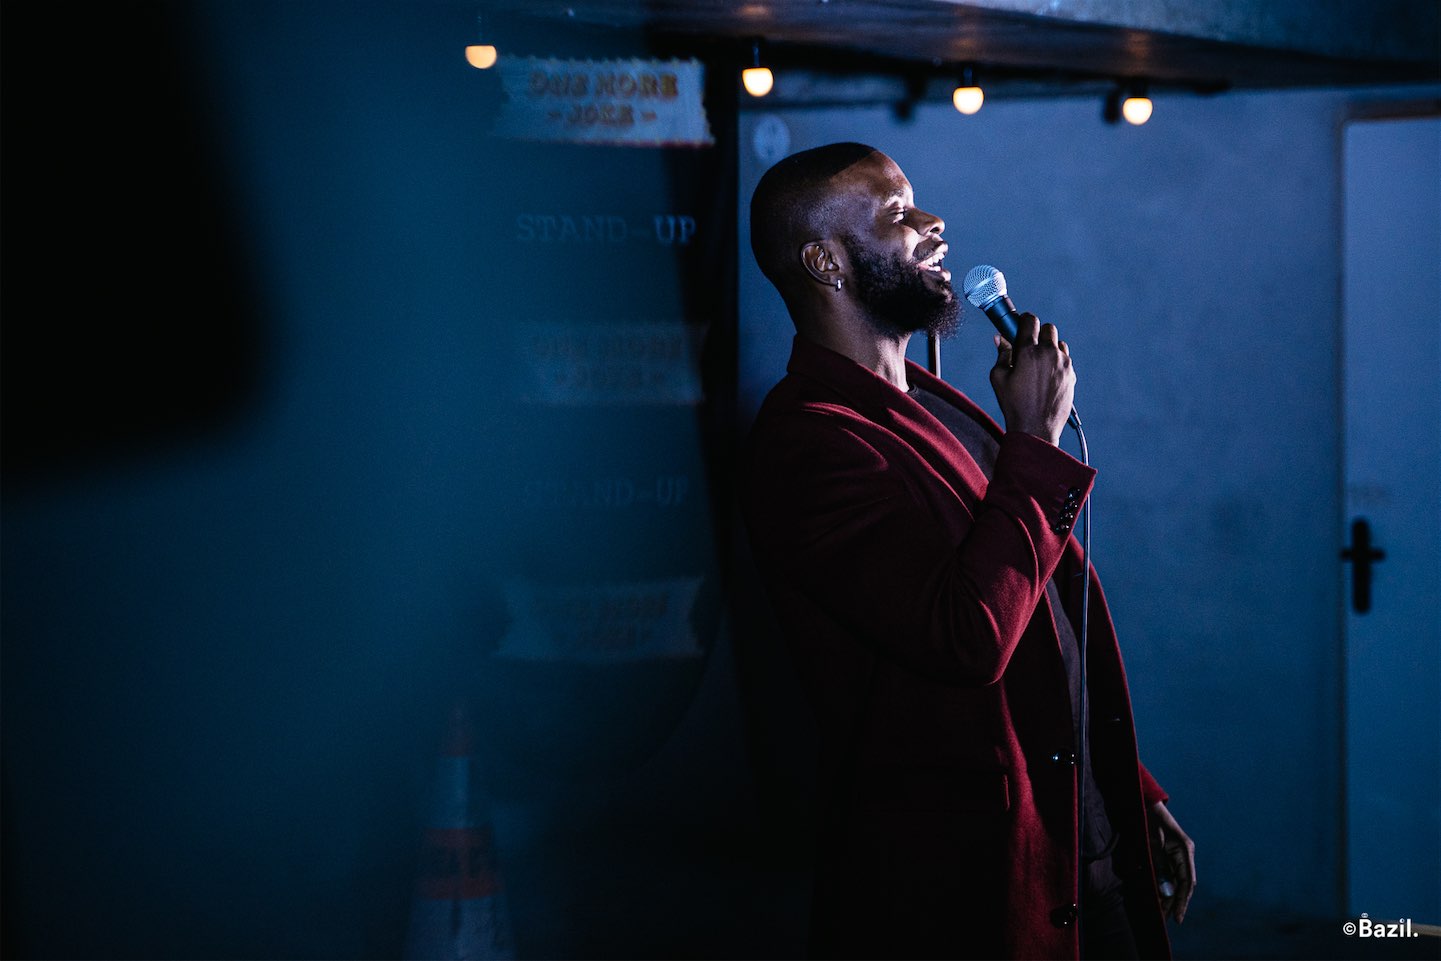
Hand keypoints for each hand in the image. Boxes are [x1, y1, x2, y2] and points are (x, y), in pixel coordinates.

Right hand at [988, 312, 1074, 445]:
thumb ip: (1001, 354)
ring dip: (1049, 347)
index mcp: (1029, 351)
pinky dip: (1056, 362)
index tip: (1019, 325)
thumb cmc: (1014, 404)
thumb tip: (1000, 338)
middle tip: (1028, 347)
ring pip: (1058, 343)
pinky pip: (1065, 359)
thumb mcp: (998, 378)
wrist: (1036, 429)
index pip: (1030, 320)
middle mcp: (1049, 354)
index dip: (1023, 320)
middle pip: (1048, 328)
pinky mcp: (1071, 375)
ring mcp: (1063, 364)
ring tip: (1038, 364)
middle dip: (1038, 333)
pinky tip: (1046, 376)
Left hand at [1148, 800, 1195, 922]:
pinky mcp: (1166, 856)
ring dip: (1168, 897)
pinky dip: (1162, 886)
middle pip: (1182, 885)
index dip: (1183, 901)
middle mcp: (1183, 855)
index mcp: (1185, 850)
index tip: (1178, 917)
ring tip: (1162, 913)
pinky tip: (1157, 898)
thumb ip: (1158, 863)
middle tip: (1166, 919)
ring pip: (1174, 882)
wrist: (1143, 802)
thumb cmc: (1148, 818)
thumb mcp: (1152, 841)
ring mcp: (1175, 855)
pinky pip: (1166, 875)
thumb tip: (1163, 887)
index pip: (1187, 881)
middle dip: (1175, 902)